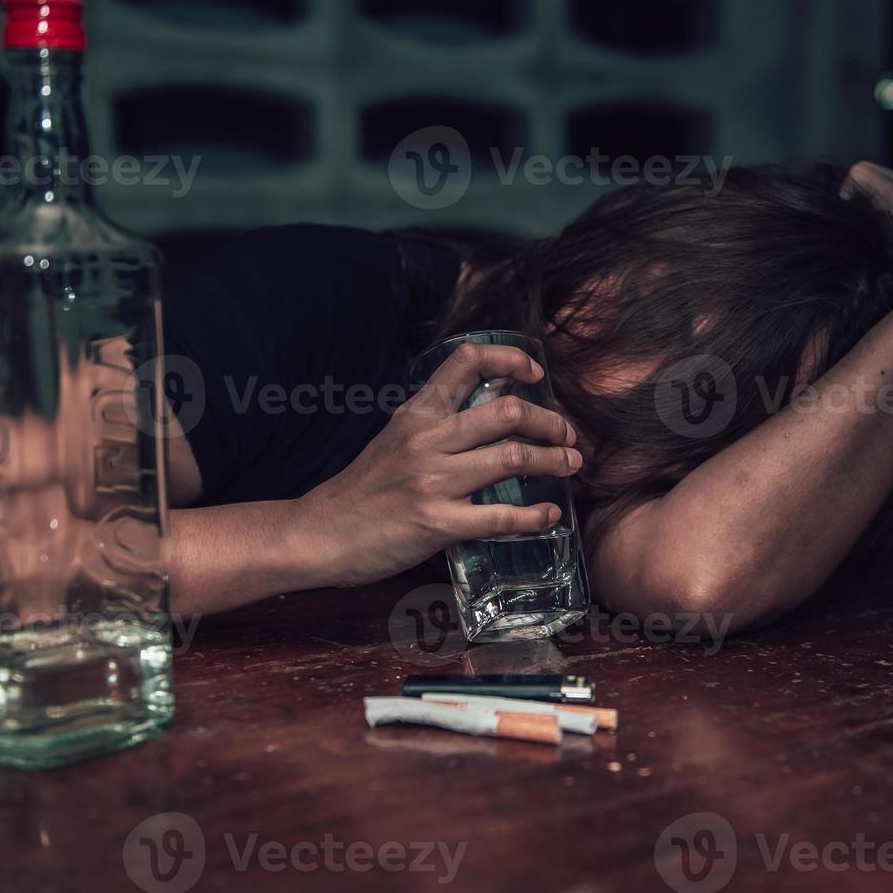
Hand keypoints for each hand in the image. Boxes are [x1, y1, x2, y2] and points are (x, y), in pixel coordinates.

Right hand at [295, 342, 581, 587]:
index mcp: (417, 413)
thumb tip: (492, 412)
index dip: (509, 359)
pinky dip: (534, 516)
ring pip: (511, 457)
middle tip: (567, 435)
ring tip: (571, 465)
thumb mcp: (395, 439)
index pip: (467, 361)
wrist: (321, 532)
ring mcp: (432, 480)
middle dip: (550, 421)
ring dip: (553, 461)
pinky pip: (500, 516)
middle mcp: (427, 438)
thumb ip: (437, 424)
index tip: (533, 372)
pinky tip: (549, 516)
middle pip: (506, 411)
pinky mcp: (437, 522)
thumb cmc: (363, 489)